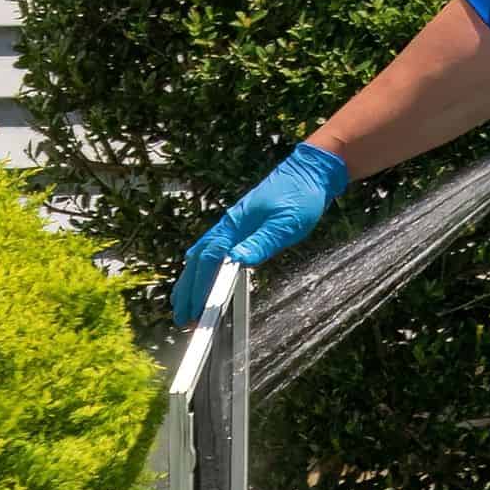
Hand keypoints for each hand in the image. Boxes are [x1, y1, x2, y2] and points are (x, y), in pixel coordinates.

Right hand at [171, 142, 346, 324]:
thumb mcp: (285, 223)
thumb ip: (261, 241)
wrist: (308, 172)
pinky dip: (200, 267)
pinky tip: (200, 275)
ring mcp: (231, 226)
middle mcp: (227, 226)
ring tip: (184, 304)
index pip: (209, 259)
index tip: (193, 310)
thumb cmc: (300, 196)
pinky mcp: (239, 226)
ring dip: (190, 281)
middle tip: (181, 317)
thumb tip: (237, 260)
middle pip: (197, 261)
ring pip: (200, 256)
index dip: (199, 287)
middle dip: (187, 290)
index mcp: (235, 226)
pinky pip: (211, 250)